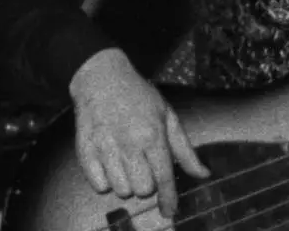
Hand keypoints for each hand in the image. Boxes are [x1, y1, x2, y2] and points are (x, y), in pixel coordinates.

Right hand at [68, 48, 209, 217]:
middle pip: (143, 189)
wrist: (102, 79)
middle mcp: (129, 144)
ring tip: (128, 163)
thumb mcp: (169, 116)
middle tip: (146, 168)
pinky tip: (112, 163)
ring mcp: (105, 148)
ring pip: (121, 190)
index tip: (170, 210)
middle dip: (148, 185)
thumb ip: (185, 150)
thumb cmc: (140, 97)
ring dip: (128, 183)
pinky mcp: (85, 151)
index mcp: (153, 134)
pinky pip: (98, 185)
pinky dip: (107, 181)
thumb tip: (204, 174)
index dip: (169, 198)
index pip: (164, 177)